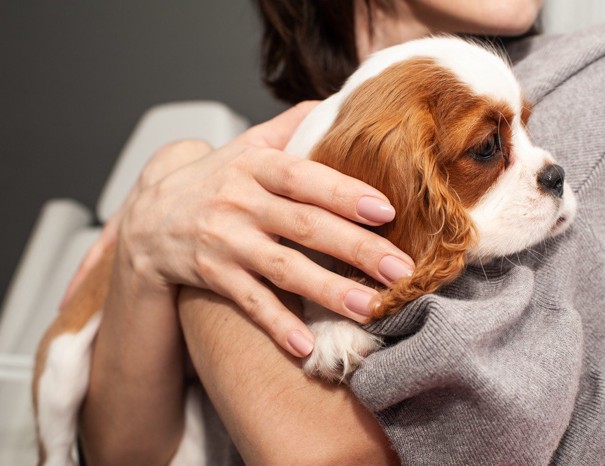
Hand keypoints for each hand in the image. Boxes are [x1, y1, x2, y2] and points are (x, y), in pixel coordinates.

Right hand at [70, 102, 414, 356]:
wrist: (148, 218)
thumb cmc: (214, 180)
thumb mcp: (247, 145)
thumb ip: (291, 125)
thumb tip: (340, 100)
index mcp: (255, 165)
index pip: (304, 176)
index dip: (344, 192)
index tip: (385, 210)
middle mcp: (240, 202)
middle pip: (305, 225)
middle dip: (356, 248)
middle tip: (401, 270)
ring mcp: (226, 241)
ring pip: (283, 268)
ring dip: (328, 290)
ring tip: (370, 308)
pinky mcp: (213, 275)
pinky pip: (249, 303)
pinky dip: (276, 324)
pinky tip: (305, 346)